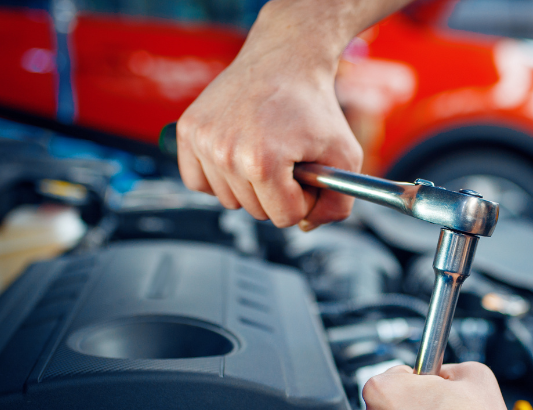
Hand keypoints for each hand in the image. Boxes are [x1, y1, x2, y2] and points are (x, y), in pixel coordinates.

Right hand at [176, 2, 362, 229]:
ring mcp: (203, 141)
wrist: (285, 59)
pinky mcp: (187, 131)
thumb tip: (305, 227)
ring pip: (230, 201)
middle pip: (257, 212)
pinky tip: (238, 154)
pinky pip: (198, 183)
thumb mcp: (345, 157)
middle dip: (279, 192)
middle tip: (288, 157)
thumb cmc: (316, 106)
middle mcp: (225, 152)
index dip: (304, 198)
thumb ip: (337, 205)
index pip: (286, 218)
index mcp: (262, 161)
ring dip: (250, 185)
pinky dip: (219, 177)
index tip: (307, 171)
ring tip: (265, 150)